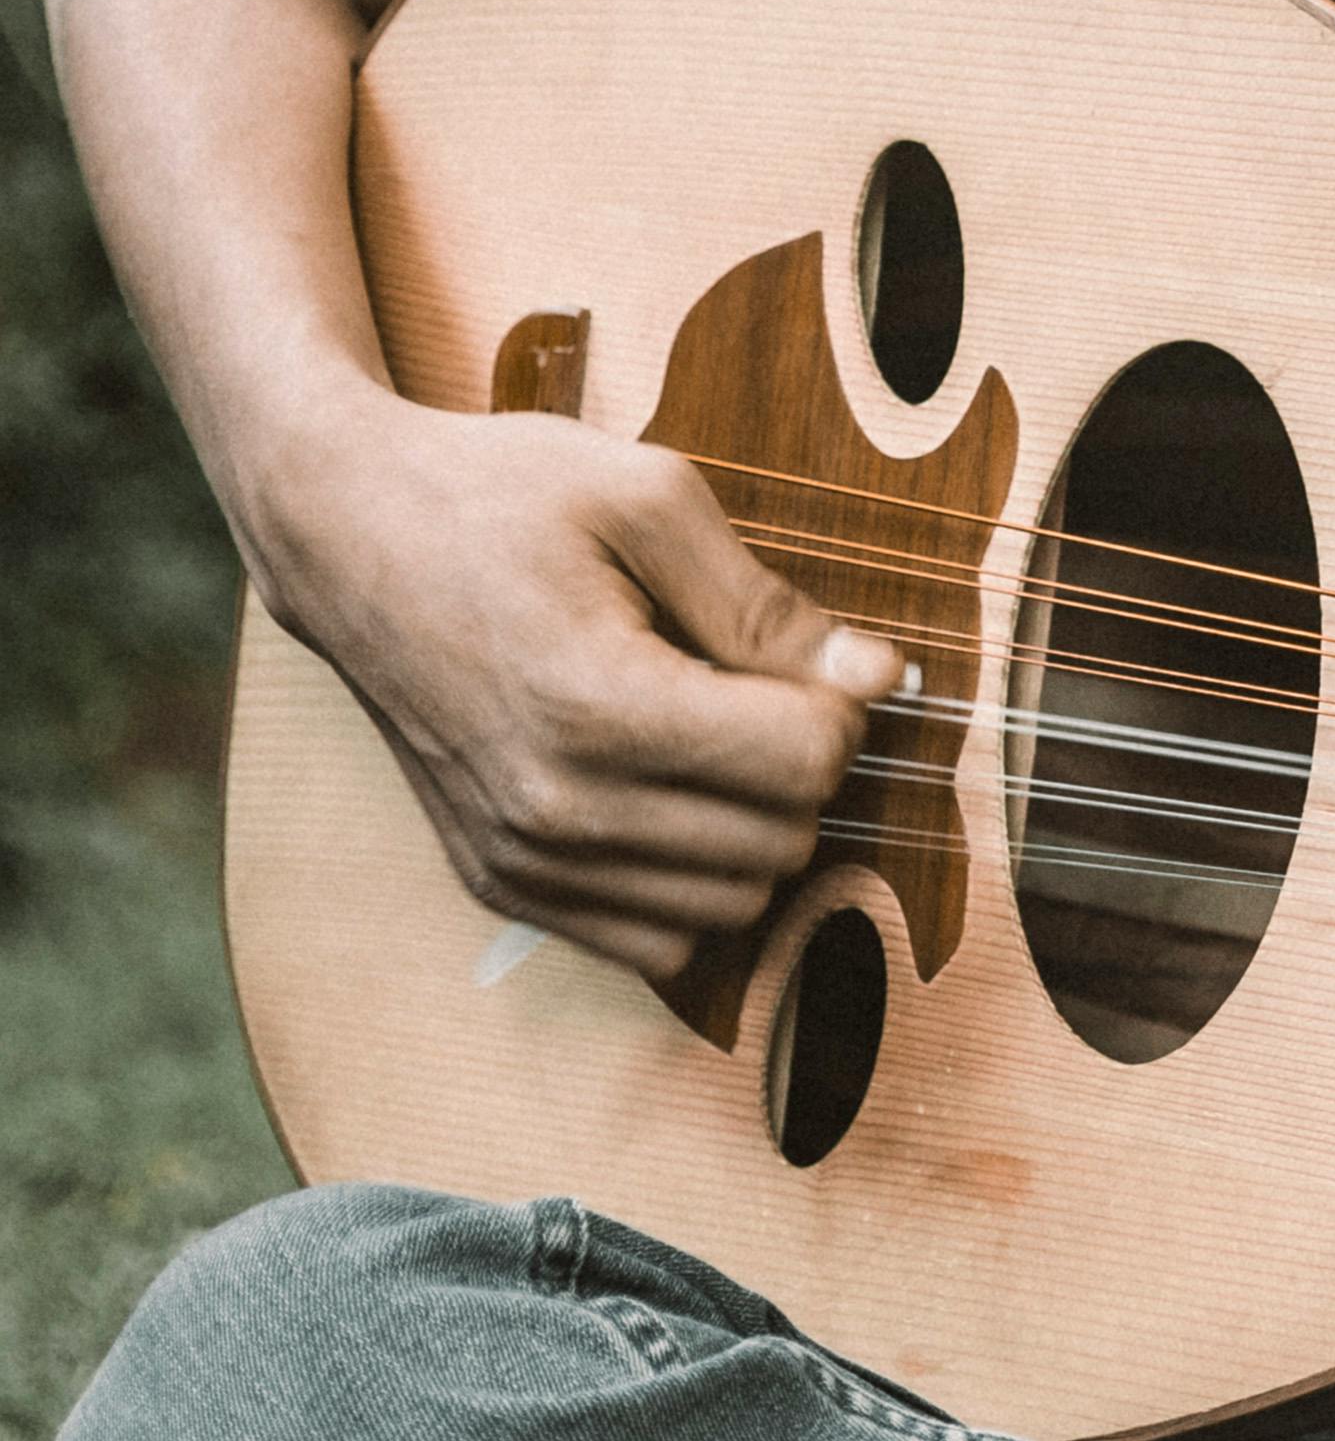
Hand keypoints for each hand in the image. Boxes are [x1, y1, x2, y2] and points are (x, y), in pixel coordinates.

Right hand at [255, 392, 904, 984]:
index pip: (805, 763)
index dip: (836, 703)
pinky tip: (666, 795)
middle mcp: (555, 808)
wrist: (346, 536)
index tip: (802, 656)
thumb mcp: (648, 501)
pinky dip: (691, 883)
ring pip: (733, 905)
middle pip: (781, 840)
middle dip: (799, 763)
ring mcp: (522, 860)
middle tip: (749, 685)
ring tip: (704, 734)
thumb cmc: (497, 496)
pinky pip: (660, 943)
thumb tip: (882, 679)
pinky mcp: (499, 885)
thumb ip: (767, 606)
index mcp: (596, 705)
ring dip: (752, 827)